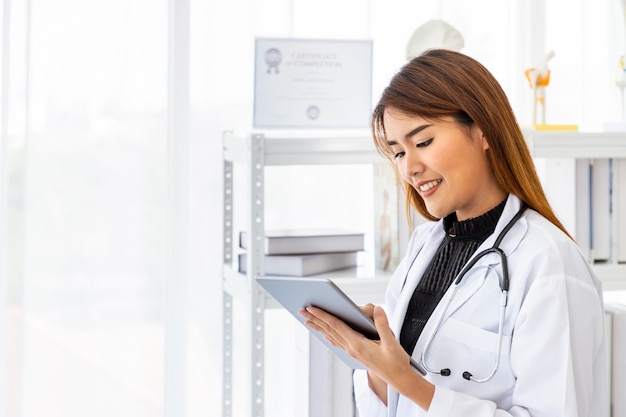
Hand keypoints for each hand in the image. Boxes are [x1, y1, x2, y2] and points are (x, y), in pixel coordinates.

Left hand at [299, 305, 434, 409]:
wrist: (399, 378)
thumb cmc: (396, 362)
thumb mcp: (391, 342)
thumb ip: (383, 325)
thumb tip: (377, 308)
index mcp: (358, 344)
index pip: (336, 326)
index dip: (323, 315)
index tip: (312, 307)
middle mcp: (352, 348)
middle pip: (330, 330)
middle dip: (315, 319)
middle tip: (302, 310)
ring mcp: (352, 352)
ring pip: (332, 336)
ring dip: (319, 327)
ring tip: (308, 320)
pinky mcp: (356, 354)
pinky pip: (338, 342)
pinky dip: (329, 335)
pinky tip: (324, 334)